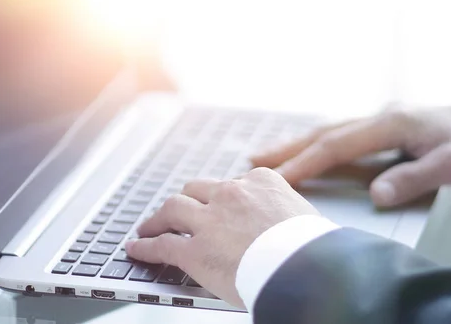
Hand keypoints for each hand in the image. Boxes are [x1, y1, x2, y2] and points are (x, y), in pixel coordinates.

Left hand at [125, 167, 318, 307]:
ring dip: (158, 218)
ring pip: (173, 208)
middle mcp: (231, 194)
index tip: (217, 204)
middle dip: (187, 200)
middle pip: (196, 189)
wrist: (308, 267)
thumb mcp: (304, 214)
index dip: (221, 197)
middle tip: (179, 211)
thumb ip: (285, 211)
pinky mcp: (195, 251)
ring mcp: (210, 220)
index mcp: (260, 182)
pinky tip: (137, 249)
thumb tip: (287, 221)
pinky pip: (163, 245)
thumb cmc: (314, 246)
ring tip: (149, 226)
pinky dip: (146, 247)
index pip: (233, 183)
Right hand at [251, 104, 450, 207]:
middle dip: (287, 149)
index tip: (277, 179)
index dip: (304, 163)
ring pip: (329, 132)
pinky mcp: (385, 126)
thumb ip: (414, 179)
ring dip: (297, 145)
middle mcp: (379, 117)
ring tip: (267, 157)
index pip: (336, 147)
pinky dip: (317, 144)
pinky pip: (341, 135)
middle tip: (252, 161)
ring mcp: (380, 119)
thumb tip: (374, 196)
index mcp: (391, 124)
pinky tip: (308, 152)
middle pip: (323, 133)